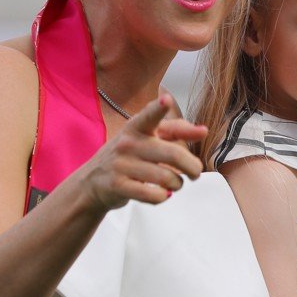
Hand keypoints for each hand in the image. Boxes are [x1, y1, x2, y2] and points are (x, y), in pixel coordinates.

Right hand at [77, 92, 206, 211]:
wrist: (93, 181)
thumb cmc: (129, 155)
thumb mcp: (148, 137)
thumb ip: (176, 131)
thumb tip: (203, 130)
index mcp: (137, 126)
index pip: (149, 115)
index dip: (158, 108)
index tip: (166, 99)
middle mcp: (128, 143)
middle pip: (173, 154)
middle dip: (192, 167)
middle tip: (195, 173)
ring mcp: (121, 164)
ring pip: (166, 177)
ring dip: (178, 184)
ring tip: (176, 183)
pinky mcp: (118, 185)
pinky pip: (152, 194)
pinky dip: (163, 197)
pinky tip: (162, 193)